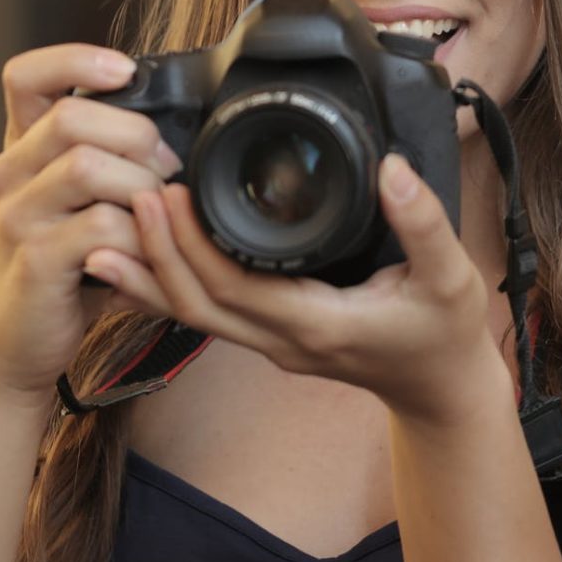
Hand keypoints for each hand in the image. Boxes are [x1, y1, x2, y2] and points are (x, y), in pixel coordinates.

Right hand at [0, 44, 181, 405]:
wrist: (10, 339)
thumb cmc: (55, 265)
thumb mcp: (69, 203)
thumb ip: (102, 162)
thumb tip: (179, 129)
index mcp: (20, 149)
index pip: (25, 76)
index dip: (74, 60)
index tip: (124, 71)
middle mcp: (9, 174)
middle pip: (70, 117)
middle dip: (135, 134)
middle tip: (166, 167)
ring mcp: (17, 217)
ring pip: (86, 166)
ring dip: (141, 185)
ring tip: (160, 211)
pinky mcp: (36, 261)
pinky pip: (101, 228)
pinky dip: (140, 236)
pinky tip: (150, 252)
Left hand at [81, 153, 510, 426]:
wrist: (441, 392)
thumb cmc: (445, 336)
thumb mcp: (452, 277)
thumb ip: (424, 223)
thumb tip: (392, 169)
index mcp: (318, 323)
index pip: (234, 288)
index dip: (191, 246)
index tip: (166, 194)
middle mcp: (282, 340)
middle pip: (195, 304)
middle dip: (156, 253)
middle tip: (129, 196)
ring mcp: (270, 343)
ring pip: (191, 314)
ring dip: (150, 272)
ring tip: (109, 226)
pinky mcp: (268, 336)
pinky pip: (207, 312)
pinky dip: (170, 284)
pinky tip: (144, 256)